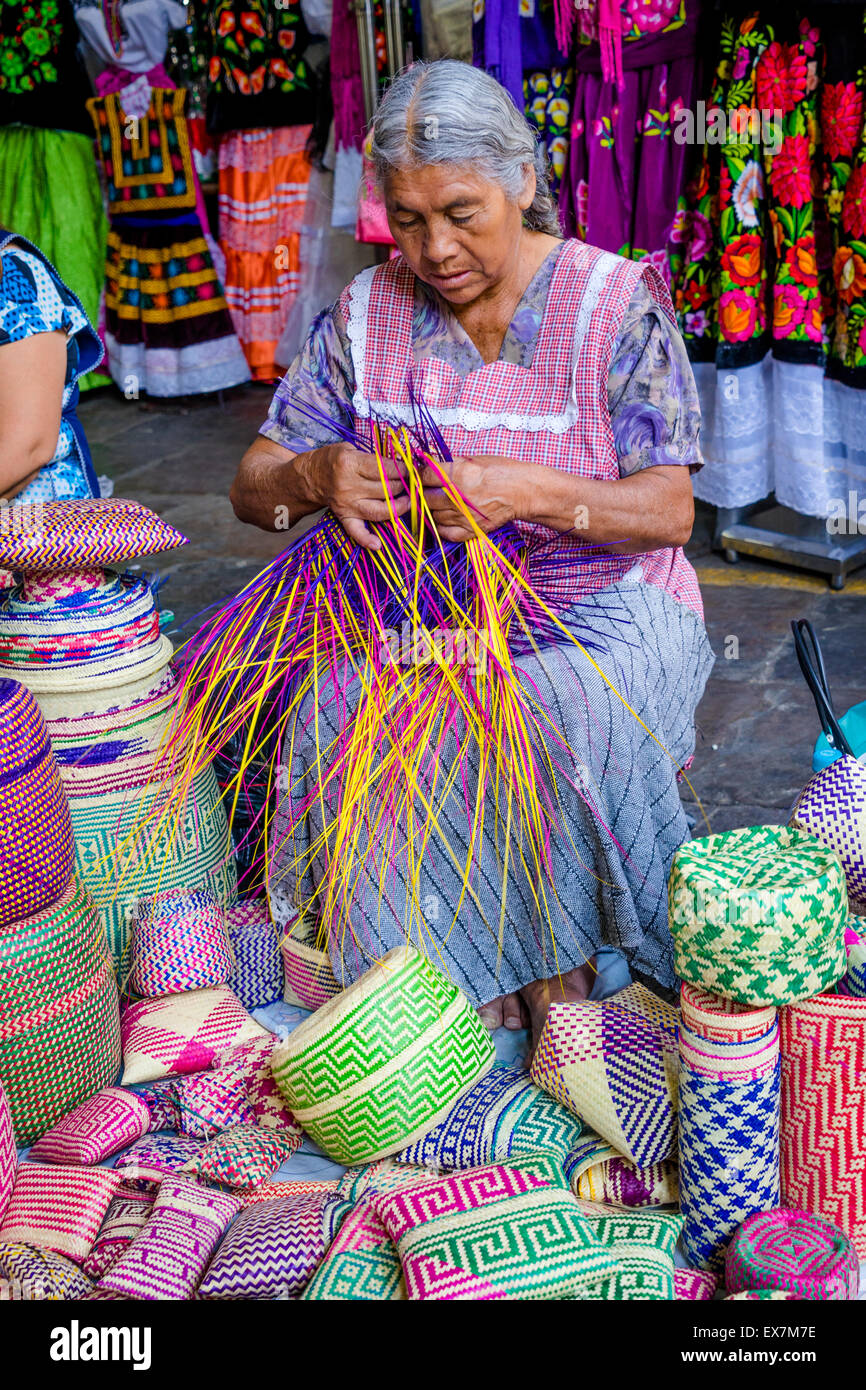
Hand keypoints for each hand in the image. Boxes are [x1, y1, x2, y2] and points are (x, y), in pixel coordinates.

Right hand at [297, 442, 411, 550]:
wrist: (310, 477)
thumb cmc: (334, 460)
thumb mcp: (351, 449)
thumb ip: (374, 458)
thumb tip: (401, 466)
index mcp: (350, 465)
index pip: (384, 469)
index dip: (402, 469)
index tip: (411, 469)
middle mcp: (348, 486)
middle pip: (386, 490)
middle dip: (404, 486)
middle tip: (411, 483)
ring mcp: (347, 504)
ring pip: (379, 511)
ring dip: (398, 508)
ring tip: (409, 502)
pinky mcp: (344, 517)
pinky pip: (355, 532)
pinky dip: (366, 540)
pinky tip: (377, 544)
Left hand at [419, 455, 522, 542]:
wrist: (523, 491)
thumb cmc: (501, 471)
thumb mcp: (473, 459)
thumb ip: (449, 464)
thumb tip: (427, 465)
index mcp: (458, 474)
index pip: (424, 476)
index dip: (419, 475)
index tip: (420, 475)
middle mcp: (458, 496)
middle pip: (425, 497)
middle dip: (424, 493)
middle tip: (430, 490)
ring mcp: (463, 515)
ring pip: (432, 515)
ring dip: (433, 510)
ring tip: (442, 503)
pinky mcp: (470, 530)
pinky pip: (444, 533)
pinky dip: (441, 527)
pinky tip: (446, 518)